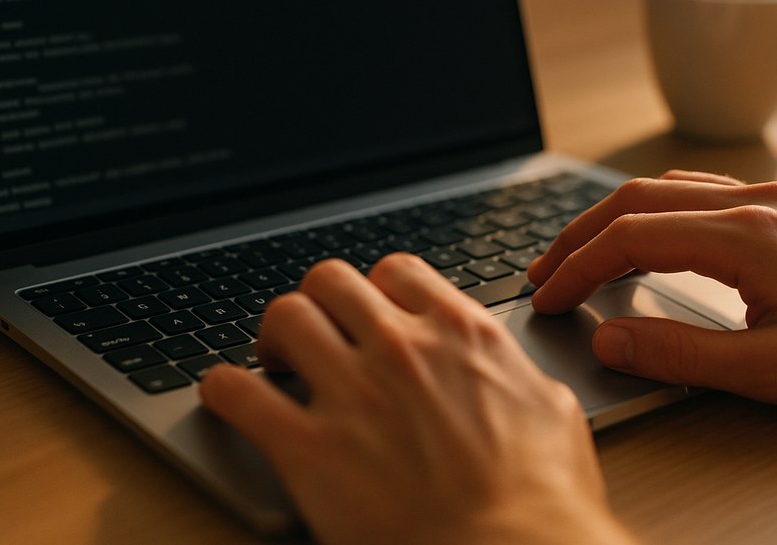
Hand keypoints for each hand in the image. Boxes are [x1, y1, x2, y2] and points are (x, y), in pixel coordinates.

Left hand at [200, 254, 631, 544]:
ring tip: (274, 363)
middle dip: (319, 303)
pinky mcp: (309, 449)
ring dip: (274, 335)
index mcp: (462, 334)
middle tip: (316, 335)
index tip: (369, 314)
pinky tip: (227, 397)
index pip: (398, 271)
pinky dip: (223, 389)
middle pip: (331, 281)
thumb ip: (516, 376)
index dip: (375, 290)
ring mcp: (353, 393)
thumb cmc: (545, 503)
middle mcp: (403, 348)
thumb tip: (512, 374)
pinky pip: (237, 391)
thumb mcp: (553, 415)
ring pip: (285, 316)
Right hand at [528, 170, 776, 412]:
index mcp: (743, 237)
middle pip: (636, 199)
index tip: (548, 296)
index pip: (630, 237)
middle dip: (579, 235)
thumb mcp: (771, 371)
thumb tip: (610, 338)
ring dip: (614, 216)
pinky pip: (700, 190)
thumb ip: (680, 355)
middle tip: (544, 271)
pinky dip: (654, 208)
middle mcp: (752, 203)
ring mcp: (770, 198)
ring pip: (666, 188)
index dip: (577, 267)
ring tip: (581, 251)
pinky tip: (648, 229)